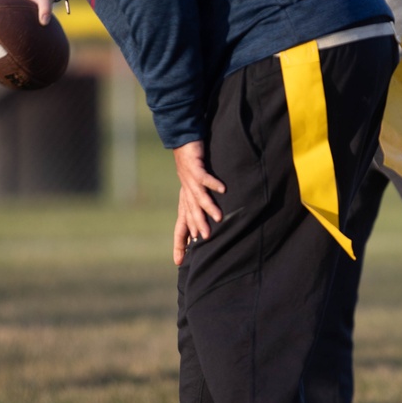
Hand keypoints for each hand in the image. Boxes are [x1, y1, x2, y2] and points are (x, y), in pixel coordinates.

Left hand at [173, 141, 226, 262]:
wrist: (183, 141)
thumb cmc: (191, 167)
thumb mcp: (194, 189)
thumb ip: (200, 205)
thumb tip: (207, 225)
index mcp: (184, 201)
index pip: (181, 225)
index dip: (179, 242)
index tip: (178, 262)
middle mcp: (185, 193)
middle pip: (189, 214)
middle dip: (196, 227)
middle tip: (205, 240)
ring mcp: (189, 180)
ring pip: (198, 197)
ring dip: (207, 207)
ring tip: (217, 218)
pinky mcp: (195, 167)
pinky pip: (205, 177)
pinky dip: (213, 183)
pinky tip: (223, 189)